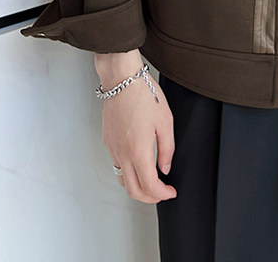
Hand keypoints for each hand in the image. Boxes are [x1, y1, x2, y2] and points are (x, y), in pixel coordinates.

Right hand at [94, 50, 176, 202]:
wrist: (122, 79)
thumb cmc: (143, 94)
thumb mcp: (165, 121)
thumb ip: (167, 148)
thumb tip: (165, 167)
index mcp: (138, 150)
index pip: (149, 186)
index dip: (162, 194)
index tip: (170, 191)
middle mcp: (122, 153)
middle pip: (132, 190)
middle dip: (149, 198)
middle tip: (161, 193)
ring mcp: (112, 148)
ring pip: (122, 179)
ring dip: (137, 187)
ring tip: (151, 182)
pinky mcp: (107, 141)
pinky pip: (116, 165)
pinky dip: (128, 172)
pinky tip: (138, 164)